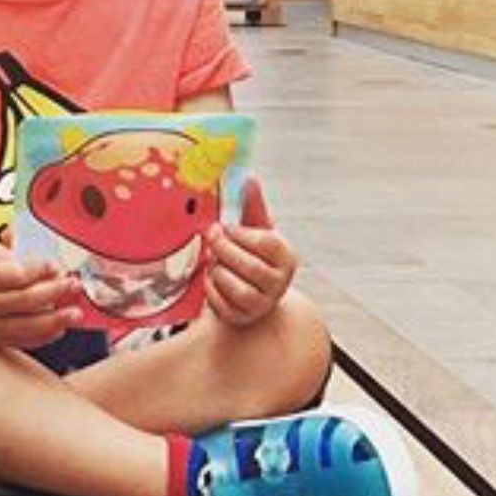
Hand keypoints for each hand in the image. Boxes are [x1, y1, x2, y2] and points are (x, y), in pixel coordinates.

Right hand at [0, 241, 82, 350]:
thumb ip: (16, 259)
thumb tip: (51, 270)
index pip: (16, 275)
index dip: (40, 270)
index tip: (57, 266)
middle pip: (25, 301)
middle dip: (54, 292)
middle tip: (74, 284)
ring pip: (26, 327)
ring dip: (55, 321)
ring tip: (76, 314)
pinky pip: (21, 342)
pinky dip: (42, 337)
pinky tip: (60, 329)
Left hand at [204, 177, 297, 327]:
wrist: (250, 293)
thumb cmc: (252, 254)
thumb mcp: (255, 229)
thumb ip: (252, 205)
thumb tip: (248, 177)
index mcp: (286, 257)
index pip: (266, 242)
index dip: (241, 233)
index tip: (227, 226)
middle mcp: (279, 283)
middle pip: (249, 265)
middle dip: (223, 249)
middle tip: (211, 238)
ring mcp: (262, 304)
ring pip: (235, 286)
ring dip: (217, 270)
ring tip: (214, 261)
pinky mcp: (241, 317)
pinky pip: (220, 303)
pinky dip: (209, 288)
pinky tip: (210, 277)